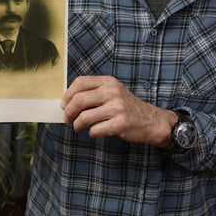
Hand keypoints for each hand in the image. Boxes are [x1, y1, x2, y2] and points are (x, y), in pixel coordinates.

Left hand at [61, 76, 175, 145]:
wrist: (152, 121)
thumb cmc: (127, 107)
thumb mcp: (113, 92)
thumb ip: (94, 92)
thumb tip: (67, 101)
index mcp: (109, 82)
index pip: (80, 82)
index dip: (67, 95)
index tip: (64, 104)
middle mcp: (113, 92)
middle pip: (79, 100)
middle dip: (68, 112)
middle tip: (67, 119)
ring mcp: (117, 108)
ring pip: (84, 117)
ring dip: (77, 125)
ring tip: (78, 127)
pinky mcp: (120, 124)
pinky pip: (95, 130)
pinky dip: (91, 133)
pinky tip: (95, 132)